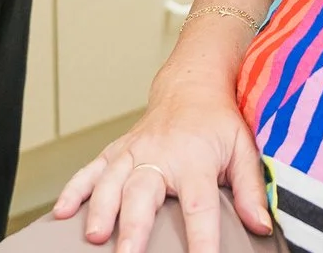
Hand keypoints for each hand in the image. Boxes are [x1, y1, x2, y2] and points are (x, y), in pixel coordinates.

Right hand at [54, 69, 273, 251]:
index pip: (200, 206)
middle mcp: (160, 155)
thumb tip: (262, 226)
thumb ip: (251, 189)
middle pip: (144, 193)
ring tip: (92, 236)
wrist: (192, 85)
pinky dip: (74, 189)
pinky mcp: (117, 150)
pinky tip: (61, 212)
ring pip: (111, 181)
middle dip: (133, 225)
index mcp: (196, 159)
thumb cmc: (219, 122)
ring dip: (100, 208)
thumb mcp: (244, 149)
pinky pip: (91, 169)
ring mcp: (134, 151)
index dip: (201, 238)